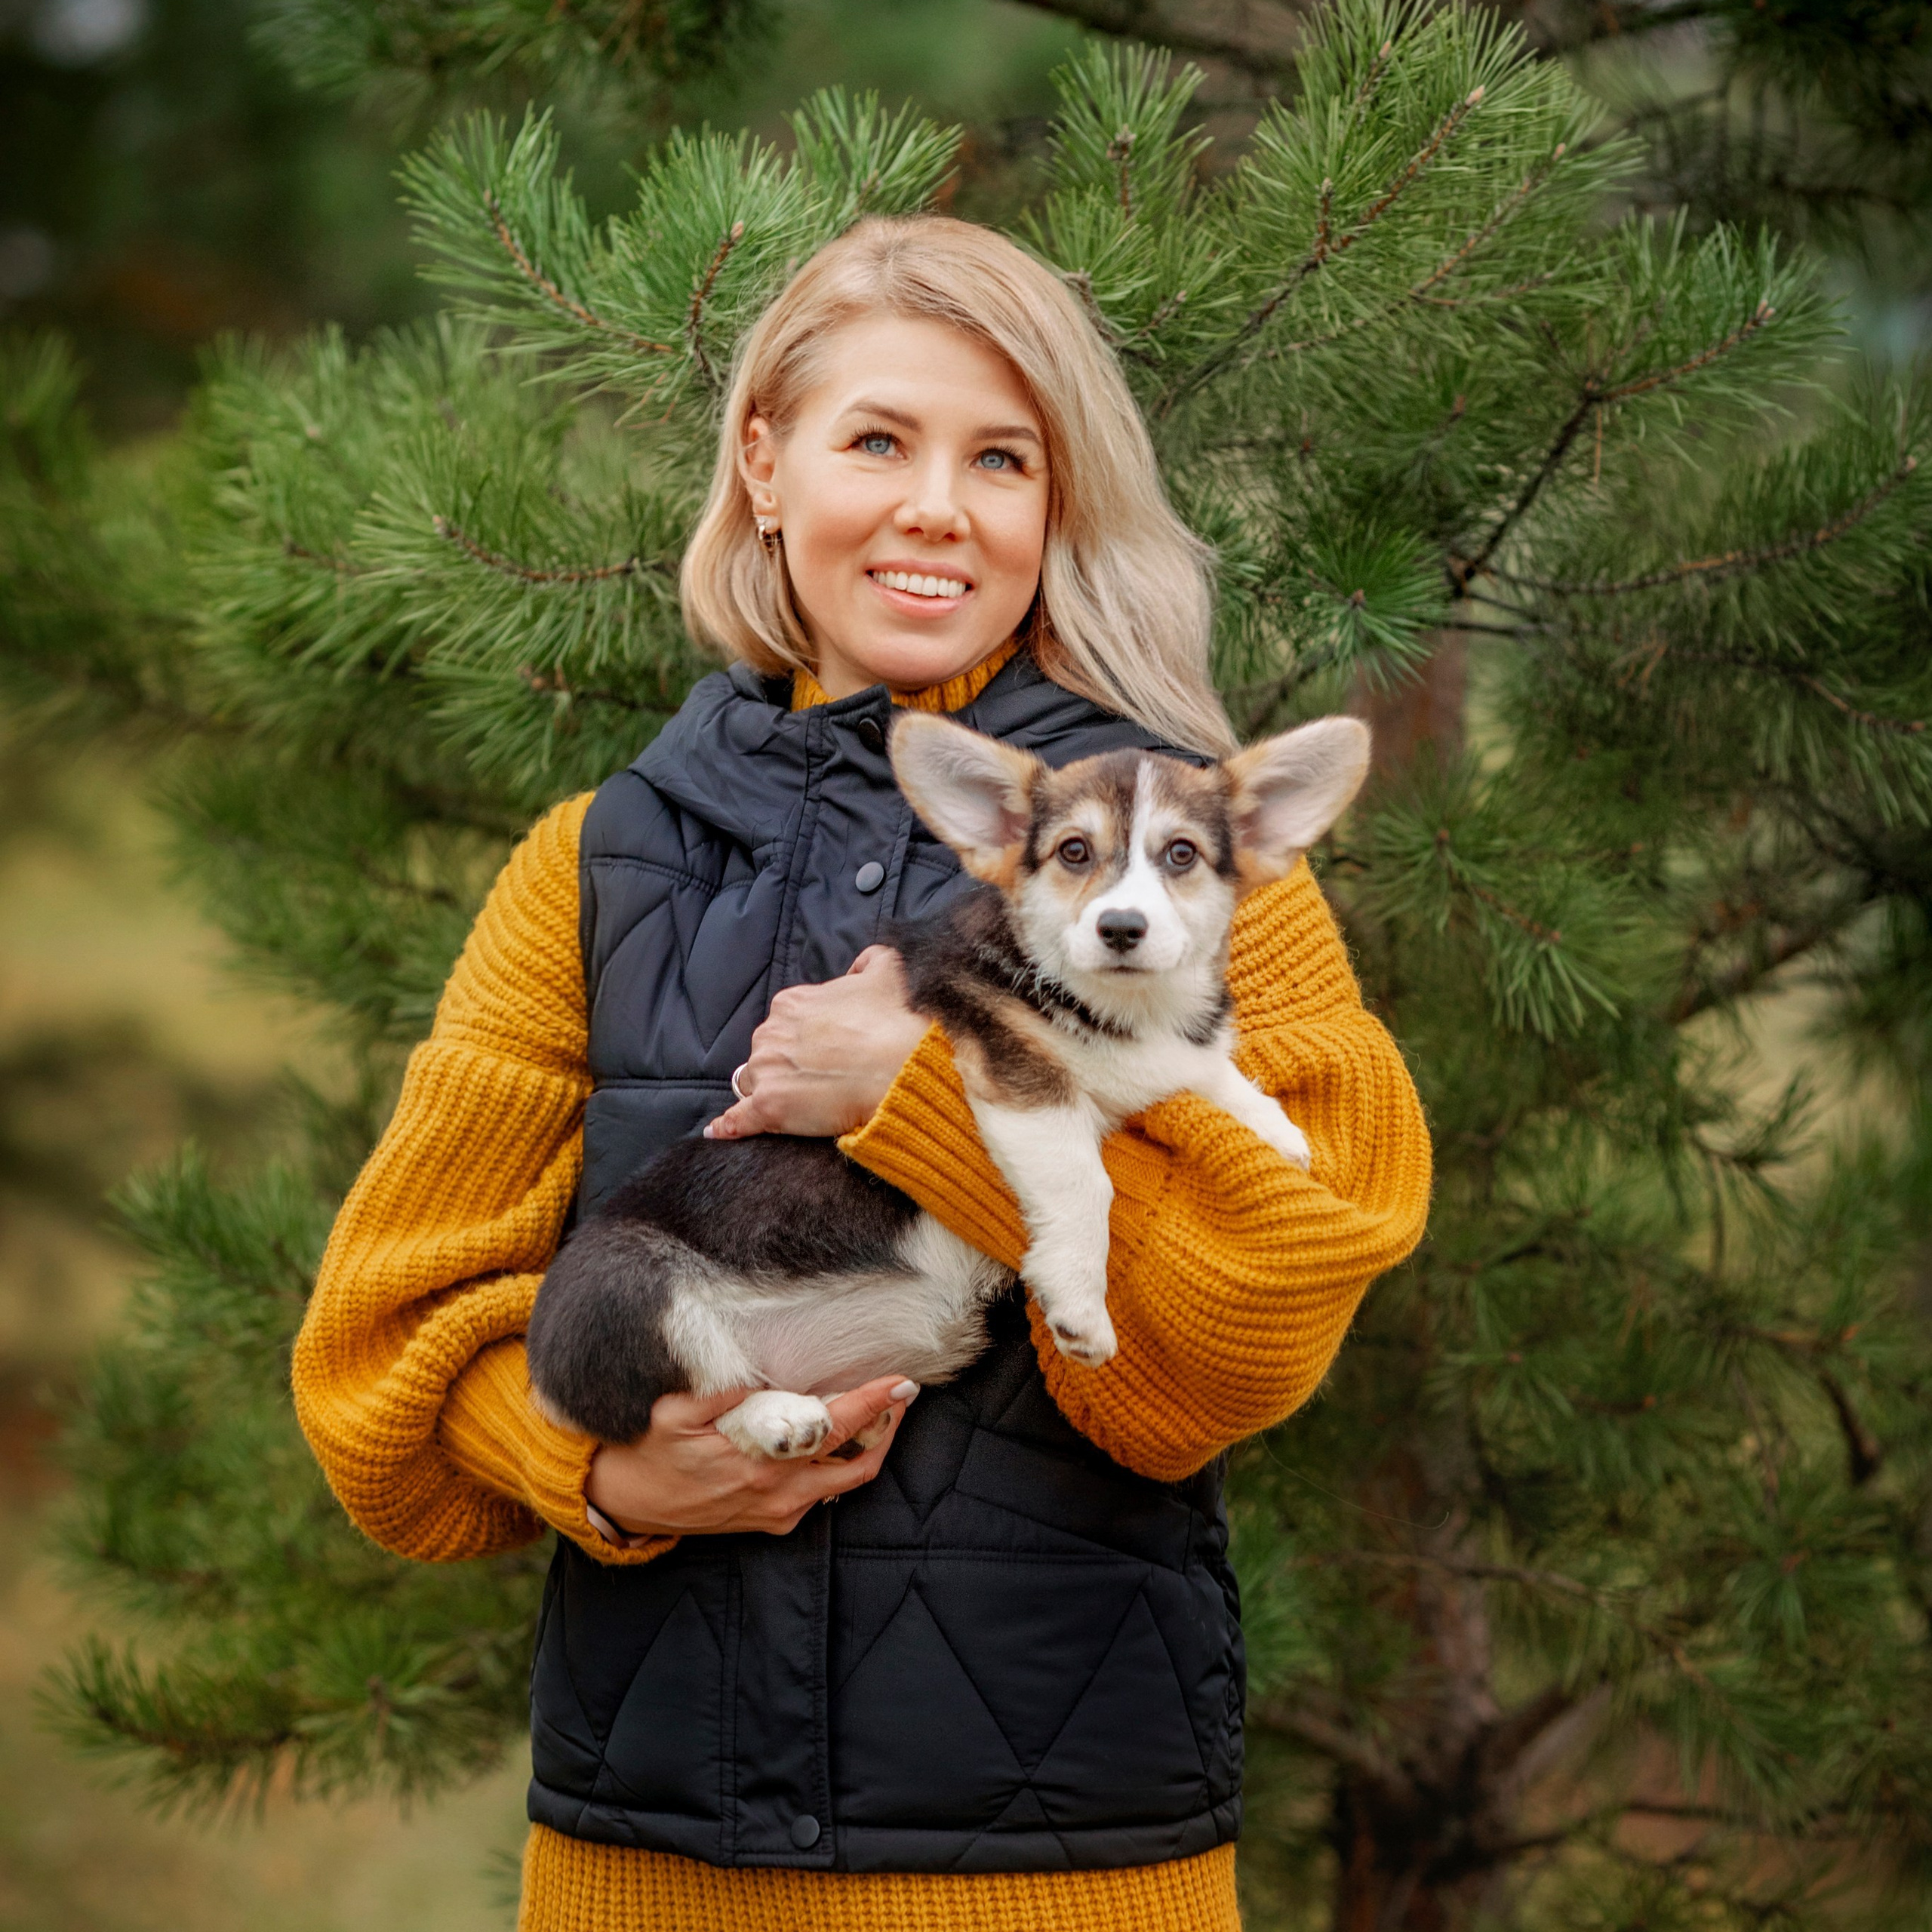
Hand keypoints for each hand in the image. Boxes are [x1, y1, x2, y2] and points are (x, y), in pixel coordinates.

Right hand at [584, 1374, 915, 1537]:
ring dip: (868, 1448)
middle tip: (901, 1393)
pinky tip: (838, 1438)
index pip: (835, 1429)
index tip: (902, 1382)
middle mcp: (779, 1493)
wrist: (623, 1501)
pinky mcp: (770, 1521)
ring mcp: (777, 1512)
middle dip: (886, 1428)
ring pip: (844, 1483)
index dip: (873, 1404)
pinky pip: (820, 1496)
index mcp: (762, 1462)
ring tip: (879, 1410)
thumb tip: (758, 1368)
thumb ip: (719, 1390)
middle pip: (858, 1464)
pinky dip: (839, 1466)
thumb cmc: (647, 1449)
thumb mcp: (671, 1411)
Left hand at [705, 946, 927, 1140]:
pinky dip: (730, 1125)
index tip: (825, 1050)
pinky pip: (738, 1118)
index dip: (803, 1038)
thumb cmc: (892, 1023)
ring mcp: (766, 1071)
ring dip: (768, 1090)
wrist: (899, 1068)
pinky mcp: (768, 1107)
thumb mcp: (886, 973)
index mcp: (791, 1003)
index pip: (783, 1023)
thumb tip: (858, 966)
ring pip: (753, 1082)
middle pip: (766, 1052)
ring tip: (798, 1104)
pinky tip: (721, 1131)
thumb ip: (869, 960)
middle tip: (820, 1077)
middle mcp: (770, 1034)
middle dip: (784, 1064)